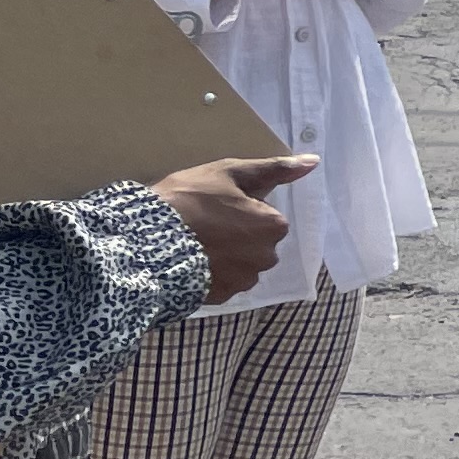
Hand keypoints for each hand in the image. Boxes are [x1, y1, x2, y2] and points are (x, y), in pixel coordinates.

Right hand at [147, 153, 314, 304]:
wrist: (145, 242)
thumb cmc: (188, 201)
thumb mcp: (229, 174)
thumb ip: (274, 169)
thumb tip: (313, 162)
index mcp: (273, 226)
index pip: (265, 216)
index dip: (239, 209)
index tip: (215, 206)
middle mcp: (267, 257)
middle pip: (256, 241)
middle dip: (236, 234)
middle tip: (202, 224)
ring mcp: (245, 280)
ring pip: (241, 263)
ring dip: (225, 255)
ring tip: (194, 243)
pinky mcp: (222, 297)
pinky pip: (223, 281)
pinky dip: (212, 274)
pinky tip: (190, 261)